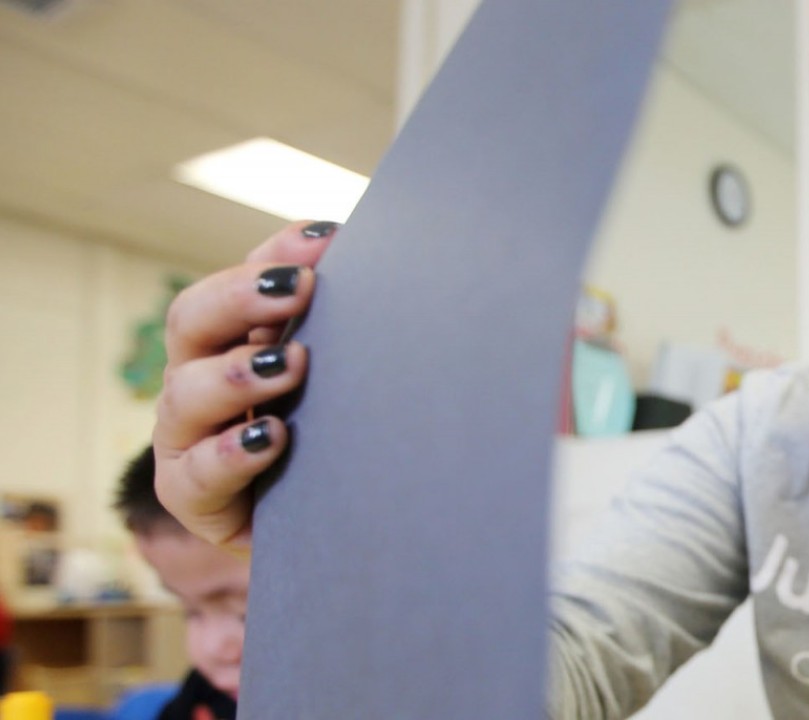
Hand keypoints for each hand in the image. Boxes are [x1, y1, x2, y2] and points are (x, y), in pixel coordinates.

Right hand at [153, 220, 336, 552]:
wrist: (334, 535)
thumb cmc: (341, 445)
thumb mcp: (349, 385)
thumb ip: (359, 332)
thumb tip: (409, 269)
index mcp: (236, 338)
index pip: (244, 280)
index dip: (276, 255)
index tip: (326, 243)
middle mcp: (200, 378)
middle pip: (193, 321)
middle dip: (240, 298)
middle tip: (297, 290)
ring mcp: (187, 438)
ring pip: (185, 393)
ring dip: (236, 374)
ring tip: (291, 364)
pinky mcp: (193, 498)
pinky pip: (198, 473)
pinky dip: (233, 452)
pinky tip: (273, 438)